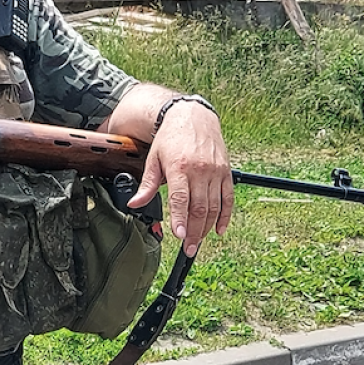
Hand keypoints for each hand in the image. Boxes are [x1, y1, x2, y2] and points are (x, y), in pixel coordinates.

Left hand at [127, 102, 232, 256]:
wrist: (192, 116)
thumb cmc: (171, 138)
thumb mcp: (154, 159)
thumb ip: (147, 184)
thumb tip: (135, 204)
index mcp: (180, 167)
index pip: (180, 198)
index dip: (180, 218)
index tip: (179, 235)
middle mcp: (200, 170)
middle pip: (199, 207)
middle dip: (194, 231)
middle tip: (188, 248)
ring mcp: (215, 172)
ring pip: (214, 206)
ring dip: (207, 228)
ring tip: (198, 242)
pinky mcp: (226, 172)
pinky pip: (228, 198)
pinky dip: (225, 216)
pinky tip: (219, 229)